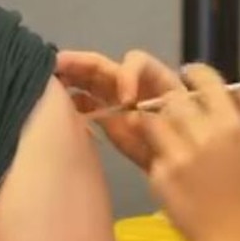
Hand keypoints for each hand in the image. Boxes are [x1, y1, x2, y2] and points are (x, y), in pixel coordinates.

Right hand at [55, 49, 184, 169]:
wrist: (188, 177)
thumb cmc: (191, 146)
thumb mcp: (183, 126)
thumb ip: (161, 116)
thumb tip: (132, 111)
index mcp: (158, 80)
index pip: (137, 63)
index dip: (128, 74)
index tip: (127, 100)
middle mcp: (135, 87)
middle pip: (106, 68)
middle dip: (81, 63)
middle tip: (56, 64)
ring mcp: (119, 103)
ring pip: (92, 83)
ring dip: (71, 77)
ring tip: (49, 77)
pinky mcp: (110, 121)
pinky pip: (89, 106)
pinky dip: (74, 102)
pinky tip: (59, 104)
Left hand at [142, 64, 239, 240]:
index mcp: (233, 126)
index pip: (206, 82)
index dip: (195, 74)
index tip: (189, 77)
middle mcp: (205, 137)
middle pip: (176, 100)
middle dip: (174, 103)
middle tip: (178, 113)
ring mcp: (180, 156)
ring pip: (156, 120)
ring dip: (159, 123)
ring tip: (169, 135)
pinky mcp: (161, 175)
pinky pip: (151, 149)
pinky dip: (157, 150)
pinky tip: (168, 162)